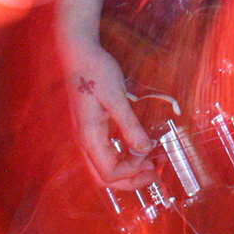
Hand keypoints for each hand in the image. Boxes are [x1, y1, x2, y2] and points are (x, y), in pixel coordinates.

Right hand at [62, 38, 155, 188]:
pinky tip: (137, 149)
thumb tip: (145, 149)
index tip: (152, 161)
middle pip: (104, 177)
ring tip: (150, 163)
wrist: (79, 53)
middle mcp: (85, 141)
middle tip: (154, 174)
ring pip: (104, 167)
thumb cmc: (96, 71)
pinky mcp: (91, 129)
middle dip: (130, 180)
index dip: (132, 174)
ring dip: (127, 170)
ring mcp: (86, 136)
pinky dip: (122, 157)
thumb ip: (129, 125)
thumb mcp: (116, 97)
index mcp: (89, 137)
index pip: (108, 172)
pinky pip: (105, 153)